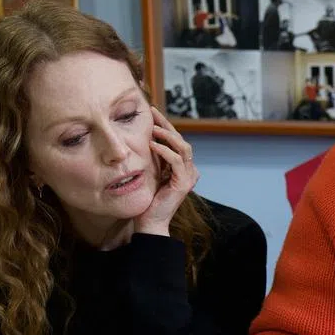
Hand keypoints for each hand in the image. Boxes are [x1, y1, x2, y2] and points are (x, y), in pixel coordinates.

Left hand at [135, 106, 198, 236]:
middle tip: (152, 113)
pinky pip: (177, 161)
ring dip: (168, 136)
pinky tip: (152, 145)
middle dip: (167, 125)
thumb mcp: (151, 172)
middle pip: (181, 140)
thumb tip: (145, 138)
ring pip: (183, 148)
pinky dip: (165, 151)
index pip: (176, 141)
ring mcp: (188, 177)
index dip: (165, 125)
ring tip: (153, 129)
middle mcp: (189, 170)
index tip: (151, 113)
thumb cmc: (147, 199)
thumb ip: (154, 158)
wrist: (149, 221)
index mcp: (182, 167)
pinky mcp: (183, 183)